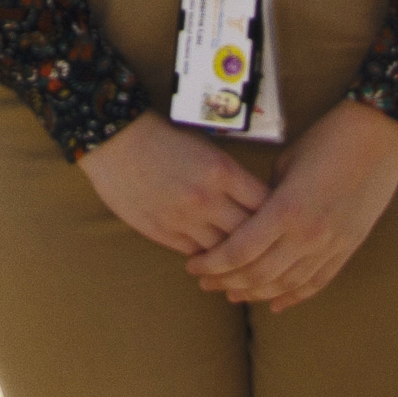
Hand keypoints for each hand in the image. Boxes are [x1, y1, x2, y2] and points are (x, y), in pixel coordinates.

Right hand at [76, 115, 267, 258]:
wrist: (116, 141)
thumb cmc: (164, 139)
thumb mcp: (206, 149)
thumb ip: (230, 178)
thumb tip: (255, 205)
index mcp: (222, 172)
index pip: (266, 204)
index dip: (277, 214)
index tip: (281, 218)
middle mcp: (207, 199)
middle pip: (250, 233)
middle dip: (261, 240)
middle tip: (268, 246)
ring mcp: (184, 219)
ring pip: (224, 251)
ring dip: (234, 254)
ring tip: (242, 257)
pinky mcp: (163, 233)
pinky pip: (196, 253)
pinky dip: (207, 256)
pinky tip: (212, 254)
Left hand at [183, 101, 397, 310]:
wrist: (380, 135)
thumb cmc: (328, 139)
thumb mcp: (286, 164)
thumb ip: (265, 198)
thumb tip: (248, 219)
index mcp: (286, 210)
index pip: (239, 251)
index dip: (213, 264)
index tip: (194, 266)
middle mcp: (307, 235)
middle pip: (257, 274)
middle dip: (226, 282)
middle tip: (205, 283)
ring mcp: (331, 245)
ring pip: (285, 285)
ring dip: (255, 293)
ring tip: (232, 294)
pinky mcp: (348, 247)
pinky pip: (317, 282)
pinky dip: (293, 296)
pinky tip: (275, 304)